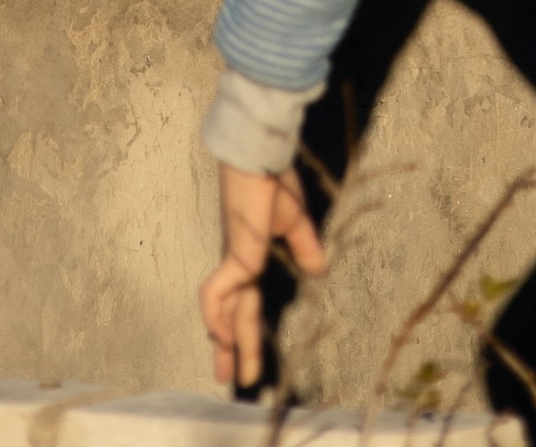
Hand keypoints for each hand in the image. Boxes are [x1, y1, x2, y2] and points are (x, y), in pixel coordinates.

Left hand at [202, 161, 325, 393]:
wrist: (261, 154)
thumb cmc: (274, 180)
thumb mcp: (295, 219)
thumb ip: (303, 245)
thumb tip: (318, 269)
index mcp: (249, 257)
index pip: (245, 302)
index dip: (244, 329)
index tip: (244, 356)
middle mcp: (238, 263)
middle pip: (233, 315)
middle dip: (231, 350)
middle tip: (229, 381)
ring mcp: (235, 259)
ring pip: (226, 312)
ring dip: (227, 344)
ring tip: (228, 374)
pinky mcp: (237, 253)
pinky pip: (220, 292)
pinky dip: (217, 314)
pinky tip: (222, 334)